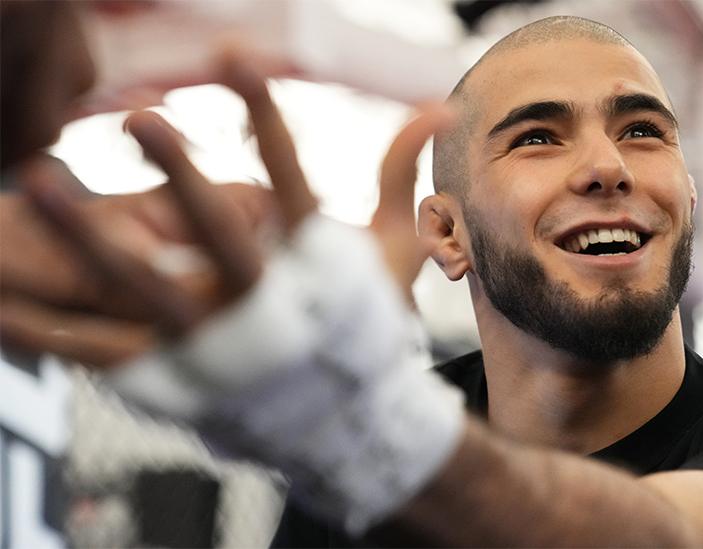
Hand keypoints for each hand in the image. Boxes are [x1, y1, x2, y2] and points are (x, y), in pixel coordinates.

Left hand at [10, 51, 452, 365]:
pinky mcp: (176, 379)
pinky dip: (47, 329)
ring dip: (86, 237)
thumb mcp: (390, 247)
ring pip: (146, 287)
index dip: (265, 116)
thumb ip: (398, 171)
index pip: (291, 177)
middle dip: (183, 177)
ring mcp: (216, 343)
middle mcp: (264, 300)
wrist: (349, 424)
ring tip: (35, 184)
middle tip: (141, 121)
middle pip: (217, 234)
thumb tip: (440, 105)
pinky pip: (104, 351)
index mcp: (315, 263)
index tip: (233, 57)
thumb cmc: (365, 326)